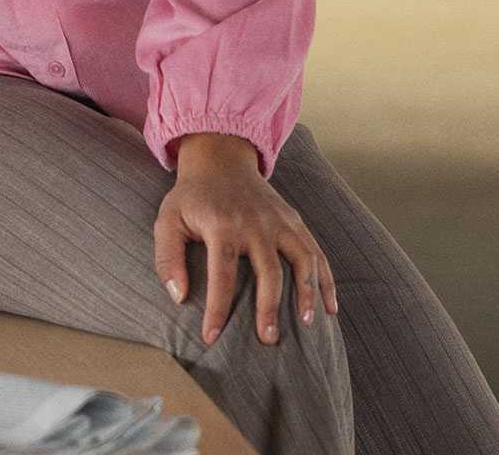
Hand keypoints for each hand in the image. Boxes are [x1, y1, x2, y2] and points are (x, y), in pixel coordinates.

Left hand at [150, 134, 334, 346]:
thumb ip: (168, 259)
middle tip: (268, 339)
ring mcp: (279, 221)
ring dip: (307, 293)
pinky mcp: (294, 220)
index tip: (212, 337)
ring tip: (308, 324)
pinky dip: (326, 279)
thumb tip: (178, 298)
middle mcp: (255, 224)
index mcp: (222, 226)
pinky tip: (331, 307)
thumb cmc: (192, 198)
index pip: (221, 275)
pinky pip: (316, 251)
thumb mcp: (167, 221)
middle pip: (269, 271)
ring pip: (302, 260)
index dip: (218, 309)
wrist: (220, 159)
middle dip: (269, 308)